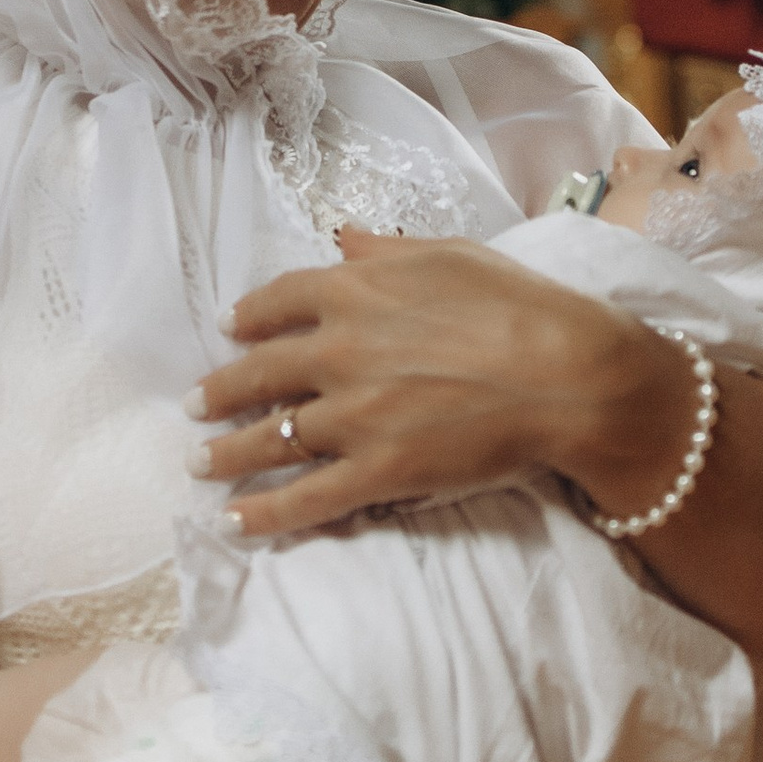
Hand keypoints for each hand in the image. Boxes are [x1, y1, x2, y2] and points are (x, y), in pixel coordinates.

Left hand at [189, 231, 683, 537]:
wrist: (568, 376)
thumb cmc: (521, 305)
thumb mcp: (451, 253)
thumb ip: (385, 251)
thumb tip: (341, 240)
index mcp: (354, 291)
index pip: (278, 301)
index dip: (247, 317)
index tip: (230, 329)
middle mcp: (338, 353)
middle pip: (258, 374)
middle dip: (219, 392)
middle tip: (195, 405)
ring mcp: (353, 418)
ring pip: (269, 440)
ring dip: (225, 453)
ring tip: (198, 463)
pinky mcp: (377, 473)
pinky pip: (305, 498)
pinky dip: (263, 512)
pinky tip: (232, 521)